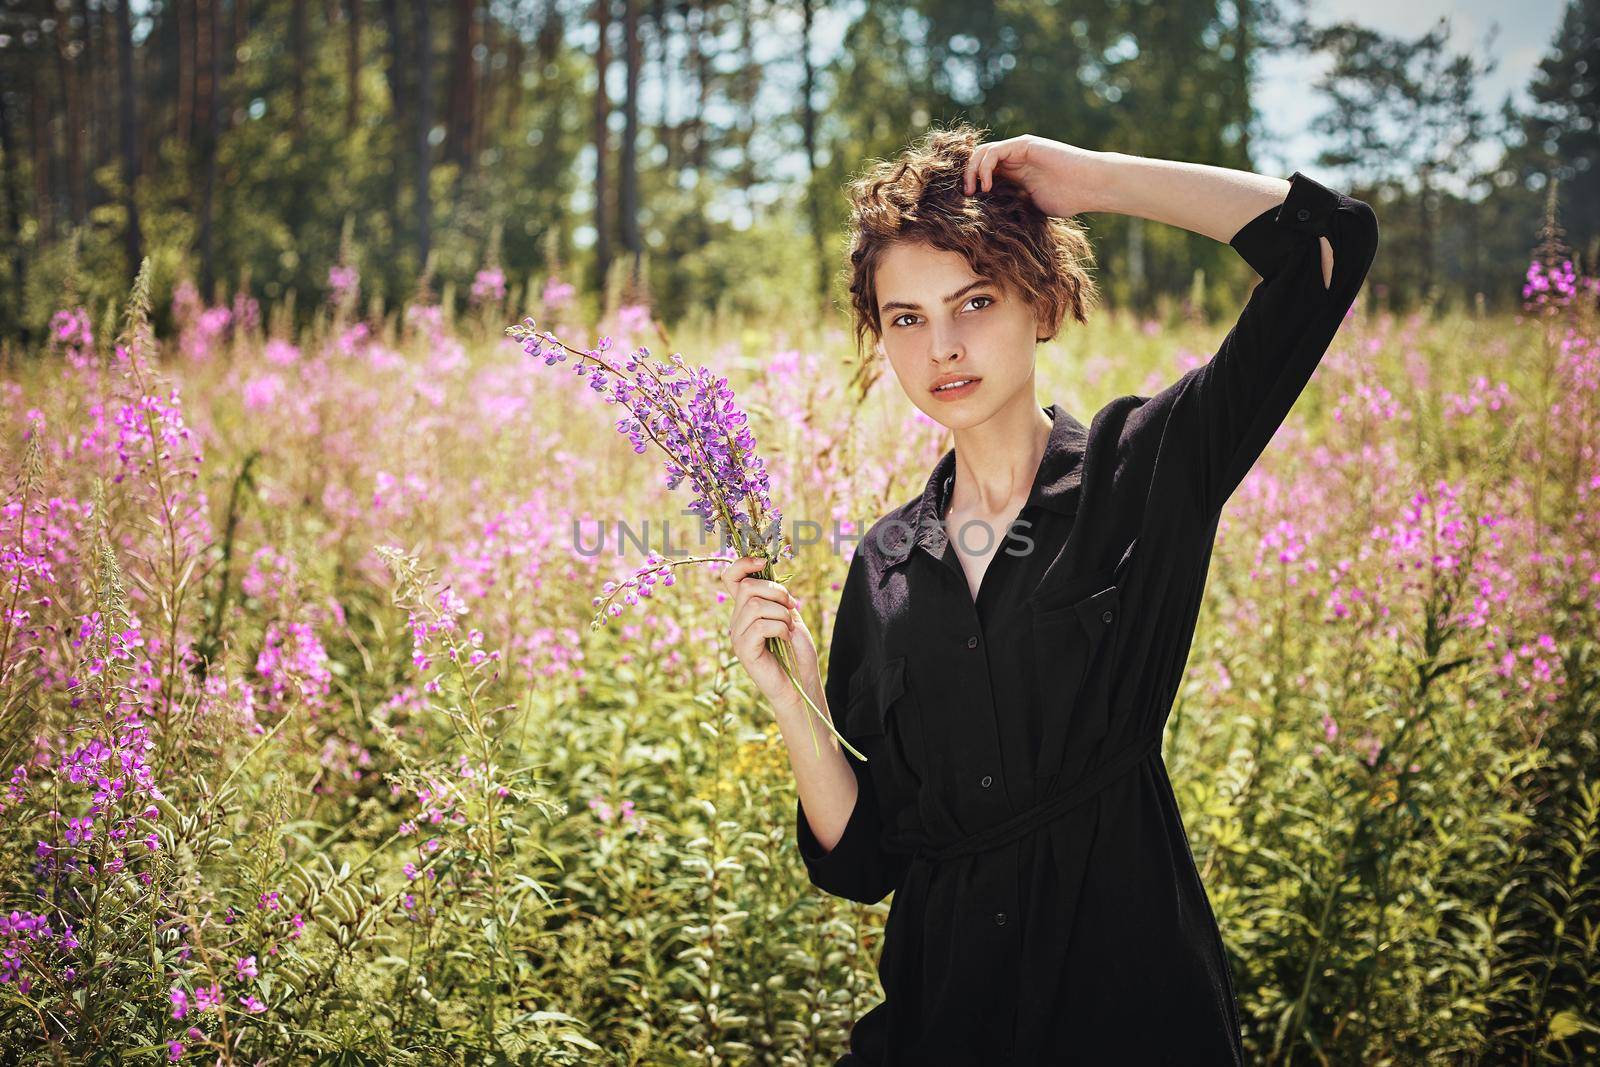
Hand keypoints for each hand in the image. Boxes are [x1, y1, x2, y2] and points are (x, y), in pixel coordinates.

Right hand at [720, 555, 821, 717]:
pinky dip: (780, 628)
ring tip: (789, 628)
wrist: (802, 683)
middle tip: (792, 608)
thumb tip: (767, 571)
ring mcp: (737, 636)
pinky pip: (761, 625)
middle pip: (748, 587)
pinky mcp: (743, 650)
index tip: (762, 561)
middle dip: (777, 592)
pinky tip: (786, 639)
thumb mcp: (790, 615)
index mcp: (746, 610)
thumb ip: (777, 596)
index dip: (742, 564)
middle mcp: (736, 621)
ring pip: (756, 605)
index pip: (731, 578)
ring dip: (781, 613)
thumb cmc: (797, 651)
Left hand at [963, 134, 1105, 218]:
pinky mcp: (1024, 145)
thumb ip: (1010, 204)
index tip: (966, 205)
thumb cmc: (1068, 199)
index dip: (971, 185)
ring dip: (971, 172)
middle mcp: (1014, 158)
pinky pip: (993, 152)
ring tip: (973, 192)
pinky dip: (984, 168)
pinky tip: (987, 185)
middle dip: (967, 178)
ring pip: (982, 153)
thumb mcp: (1030, 206)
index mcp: (1015, 173)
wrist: (1089, 186)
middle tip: (965, 198)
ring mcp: (1018, 150)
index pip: (983, 174)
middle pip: (978, 161)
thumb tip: (986, 220)